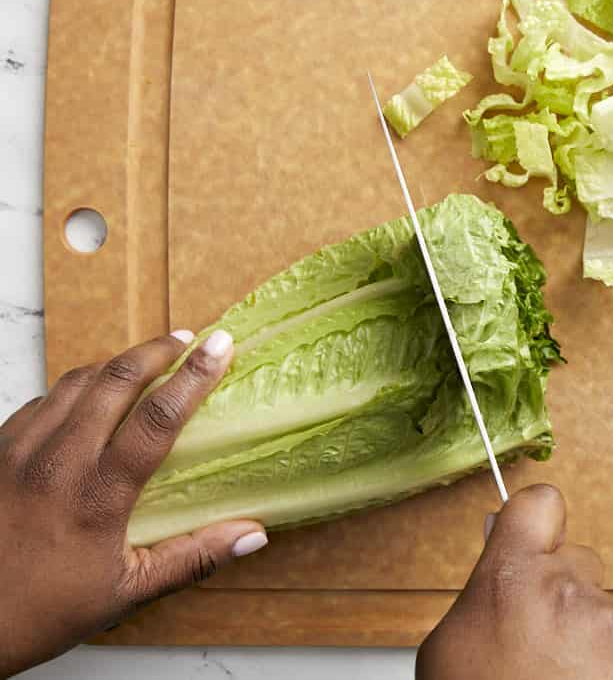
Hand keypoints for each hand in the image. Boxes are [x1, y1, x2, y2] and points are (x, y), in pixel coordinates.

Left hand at [0, 330, 267, 676]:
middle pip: (114, 381)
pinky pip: (42, 401)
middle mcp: (57, 464)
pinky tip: (92, 393)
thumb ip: (194, 558)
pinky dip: (75, 386)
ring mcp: (20, 453)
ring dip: (116, 362)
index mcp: (97, 497)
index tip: (221, 346)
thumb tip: (254, 535)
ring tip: (146, 356)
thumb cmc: (44, 610)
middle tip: (187, 339)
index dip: (193, 376)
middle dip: (156, 350)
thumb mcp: (127, 593)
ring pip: (75, 382)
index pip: (156, 418)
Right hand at [416, 484, 612, 679]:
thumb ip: (482, 594)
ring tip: (564, 679)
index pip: (539, 505)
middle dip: (566, 593)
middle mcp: (564, 589)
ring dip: (592, 635)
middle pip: (579, 562)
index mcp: (509, 578)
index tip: (541, 538)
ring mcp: (608, 622)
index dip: (541, 524)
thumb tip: (500, 564)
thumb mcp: (452, 648)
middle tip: (542, 643)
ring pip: (607, 606)